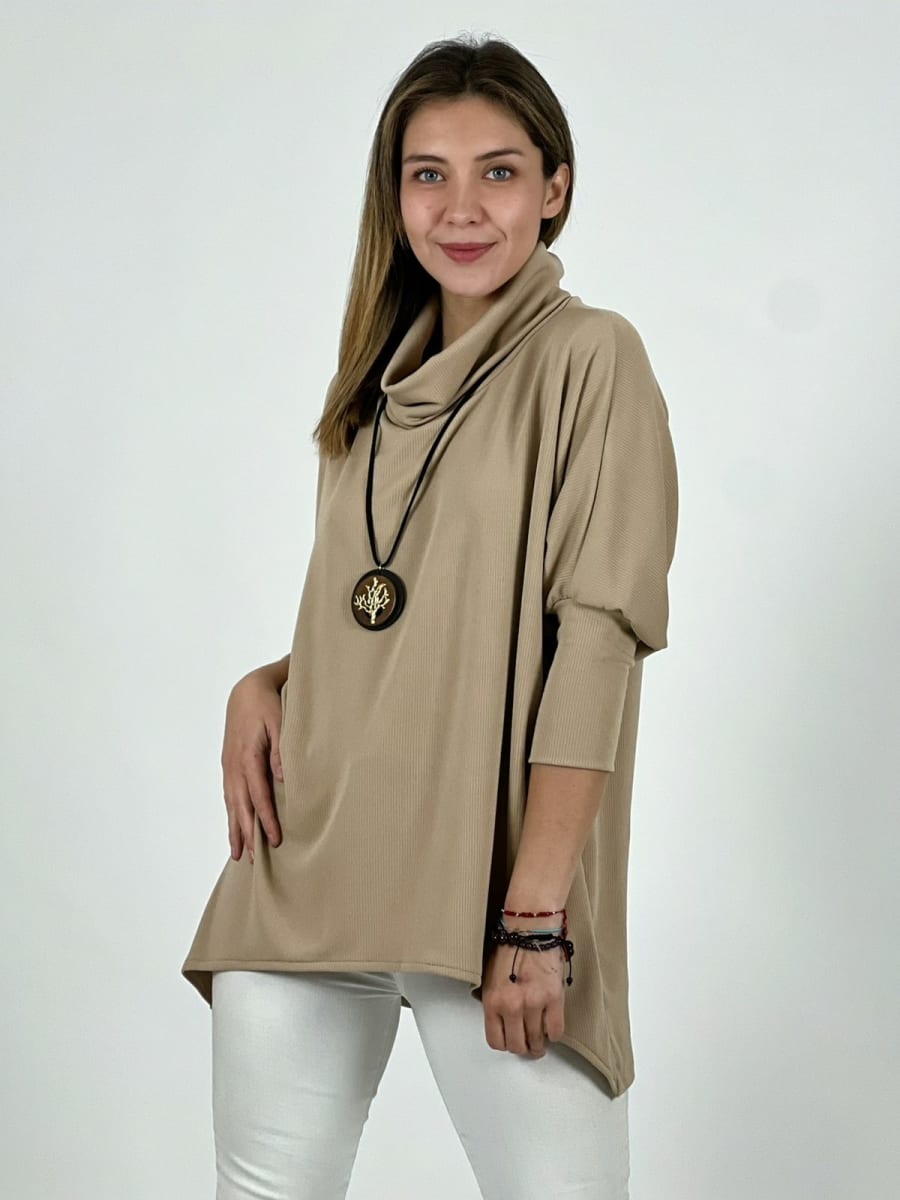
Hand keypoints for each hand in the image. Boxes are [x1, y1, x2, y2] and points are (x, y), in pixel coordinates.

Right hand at [221, 667, 284, 862]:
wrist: (247, 690)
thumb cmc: (268, 704)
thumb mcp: (280, 720)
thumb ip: (282, 749)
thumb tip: (283, 778)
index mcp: (248, 756)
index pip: (258, 794)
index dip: (265, 818)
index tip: (274, 839)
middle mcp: (235, 765)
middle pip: (241, 806)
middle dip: (247, 833)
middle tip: (253, 860)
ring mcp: (229, 767)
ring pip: (231, 804)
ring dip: (235, 829)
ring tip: (238, 855)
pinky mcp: (229, 766)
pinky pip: (229, 796)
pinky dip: (231, 815)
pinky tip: (234, 829)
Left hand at [481, 928, 566, 1057]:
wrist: (531, 928)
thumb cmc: (511, 947)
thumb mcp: (490, 977)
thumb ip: (495, 1003)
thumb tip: (501, 1022)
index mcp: (492, 1000)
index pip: (496, 1041)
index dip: (505, 1045)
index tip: (511, 1042)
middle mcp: (511, 1006)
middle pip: (518, 1045)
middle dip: (523, 1048)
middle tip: (528, 1045)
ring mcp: (534, 1003)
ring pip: (537, 1041)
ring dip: (539, 1045)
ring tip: (541, 1041)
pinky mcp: (554, 998)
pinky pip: (555, 1030)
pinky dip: (554, 1034)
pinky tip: (551, 1029)